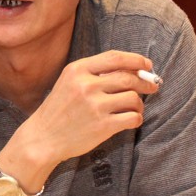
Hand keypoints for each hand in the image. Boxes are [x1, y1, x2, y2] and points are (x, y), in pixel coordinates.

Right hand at [21, 50, 157, 166]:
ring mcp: (95, 106)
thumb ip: (95, 74)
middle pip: (129, 78)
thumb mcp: (69, 83)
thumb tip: (134, 70)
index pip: (115, 58)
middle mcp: (86, 86)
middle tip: (152, 87)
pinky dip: (137, 118)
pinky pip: (133, 117)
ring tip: (134, 108)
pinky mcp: (103, 126)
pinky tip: (131, 120)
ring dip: (139, 104)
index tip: (147, 65)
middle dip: (146, 82)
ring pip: (133, 98)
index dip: (136, 60)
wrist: (43, 138)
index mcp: (77, 70)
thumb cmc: (59, 110)